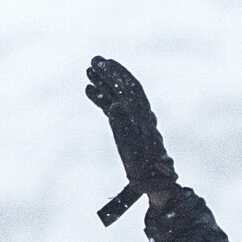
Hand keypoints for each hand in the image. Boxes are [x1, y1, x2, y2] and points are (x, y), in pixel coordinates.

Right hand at [85, 56, 176, 216]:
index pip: (131, 88)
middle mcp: (140, 114)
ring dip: (104, 82)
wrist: (152, 181)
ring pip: (117, 95)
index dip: (118, 74)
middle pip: (124, 87)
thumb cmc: (143, 167)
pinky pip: (113, 106)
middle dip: (110, 73)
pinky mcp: (127, 126)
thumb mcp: (131, 148)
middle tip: (93, 60)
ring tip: (88, 71)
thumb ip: (123, 127)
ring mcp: (133, 119)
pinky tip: (89, 90)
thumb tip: (115, 105)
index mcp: (143, 115)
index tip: (104, 62)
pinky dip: (101, 97)